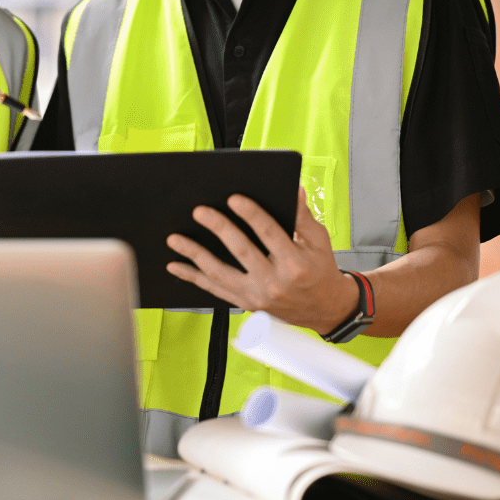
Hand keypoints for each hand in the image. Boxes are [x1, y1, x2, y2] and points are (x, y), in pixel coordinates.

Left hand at [165, 187, 358, 332]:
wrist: (324, 309)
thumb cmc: (319, 271)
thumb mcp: (319, 241)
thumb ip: (303, 216)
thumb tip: (293, 190)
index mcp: (295, 264)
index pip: (269, 234)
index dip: (252, 214)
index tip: (234, 198)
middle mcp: (275, 282)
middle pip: (241, 251)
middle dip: (218, 228)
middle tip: (200, 211)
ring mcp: (258, 296)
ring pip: (220, 273)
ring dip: (194, 254)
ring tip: (175, 239)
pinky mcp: (246, 303)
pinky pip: (214, 289)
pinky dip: (193, 277)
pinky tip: (176, 265)